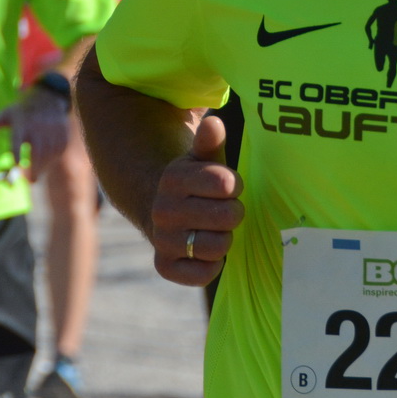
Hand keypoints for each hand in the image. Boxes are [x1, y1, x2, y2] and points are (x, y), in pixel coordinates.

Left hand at [0, 86, 71, 176]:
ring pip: (49, 154)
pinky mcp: (63, 134)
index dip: (17, 152)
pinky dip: (52, 159)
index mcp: (22, 124)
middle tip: (30, 182)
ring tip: (36, 176)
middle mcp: (38, 127)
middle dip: (34, 168)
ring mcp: (52, 131)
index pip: (18, 140)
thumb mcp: (7, 114)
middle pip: (37, 152)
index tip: (15, 164)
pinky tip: (46, 163)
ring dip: (43, 167)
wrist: (48, 98)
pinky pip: (59, 150)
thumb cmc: (22, 111)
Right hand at [151, 114, 243, 286]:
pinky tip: (205, 251)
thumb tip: (214, 123)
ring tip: (214, 228)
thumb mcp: (204, 160)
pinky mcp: (165, 267)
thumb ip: (210, 143)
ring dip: (225, 239)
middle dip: (233, 212)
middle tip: (223, 209)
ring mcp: (162, 240)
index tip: (226, 186)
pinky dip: (213, 265)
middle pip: (228, 217)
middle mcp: (162, 210)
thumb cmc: (197, 183)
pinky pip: (205, 274)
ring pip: (219, 246)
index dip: (234, 186)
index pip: (227, 184)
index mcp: (173, 178)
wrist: (165, 212)